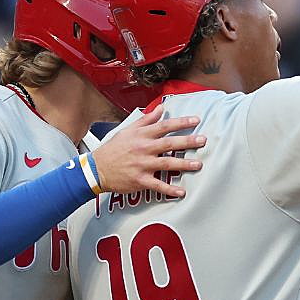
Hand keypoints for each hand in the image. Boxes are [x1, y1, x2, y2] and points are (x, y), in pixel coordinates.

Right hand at [90, 104, 204, 197]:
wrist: (96, 169)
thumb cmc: (114, 149)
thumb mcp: (128, 130)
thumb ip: (146, 120)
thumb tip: (161, 108)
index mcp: (141, 136)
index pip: (164, 126)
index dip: (181, 122)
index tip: (196, 120)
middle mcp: (143, 149)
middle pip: (169, 144)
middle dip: (187, 141)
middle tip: (203, 140)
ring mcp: (142, 165)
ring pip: (166, 164)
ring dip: (183, 164)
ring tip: (198, 164)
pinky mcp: (140, 180)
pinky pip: (157, 185)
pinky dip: (169, 189)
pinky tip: (181, 192)